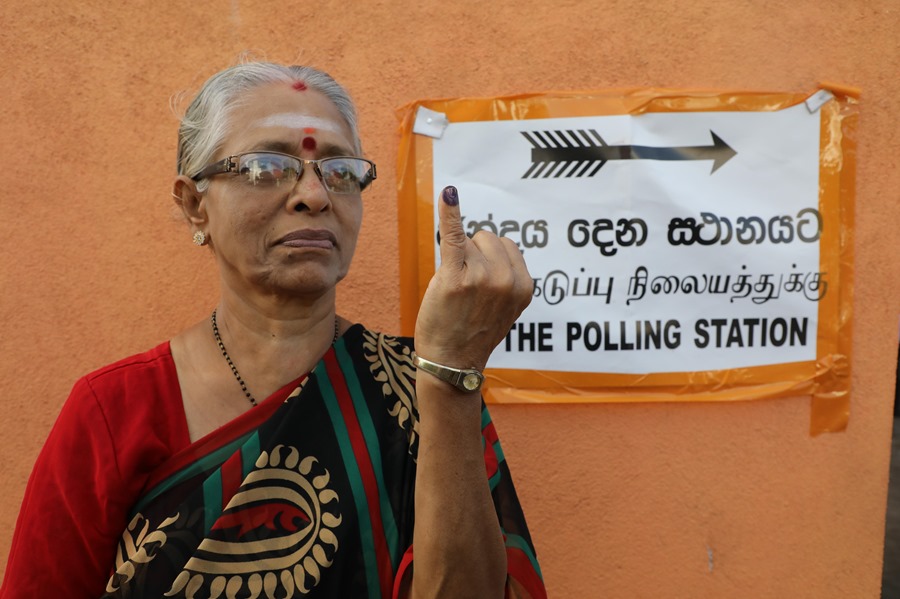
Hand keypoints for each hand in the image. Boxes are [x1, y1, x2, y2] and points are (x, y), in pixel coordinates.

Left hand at [414, 186, 532, 370]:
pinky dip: (451, 213)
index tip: (482, 288)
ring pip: (470, 241)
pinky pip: (455, 235)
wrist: (451, 362)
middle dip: (474, 256)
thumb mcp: (504, 307)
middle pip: (488, 238)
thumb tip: (492, 239)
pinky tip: (449, 195)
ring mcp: (482, 277)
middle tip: (466, 290)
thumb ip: (506, 278)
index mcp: (525, 286)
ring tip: (456, 290)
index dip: (489, 261)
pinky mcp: (455, 276)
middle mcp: (507, 280)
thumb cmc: (473, 333)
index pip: (508, 246)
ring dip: (460, 259)